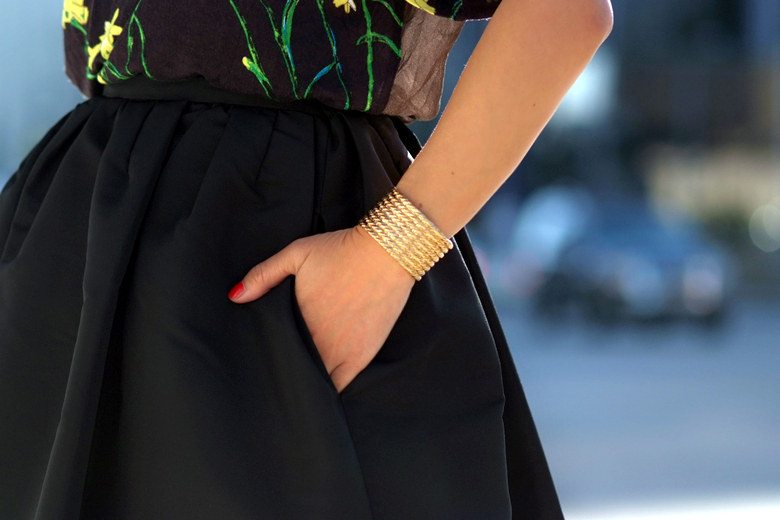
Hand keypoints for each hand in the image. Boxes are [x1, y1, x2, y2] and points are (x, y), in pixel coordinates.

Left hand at [227, 224, 415, 392]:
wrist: (387, 252)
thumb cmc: (341, 251)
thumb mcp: (296, 254)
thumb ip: (263, 275)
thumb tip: (235, 296)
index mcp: (300, 322)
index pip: (277, 355)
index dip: (269, 361)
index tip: (261, 362)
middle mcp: (321, 342)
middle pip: (296, 371)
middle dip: (286, 372)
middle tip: (277, 373)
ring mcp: (344, 352)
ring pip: (319, 382)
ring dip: (309, 382)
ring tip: (299, 381)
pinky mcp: (364, 355)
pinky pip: (343, 383)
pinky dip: (332, 385)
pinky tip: (323, 384)